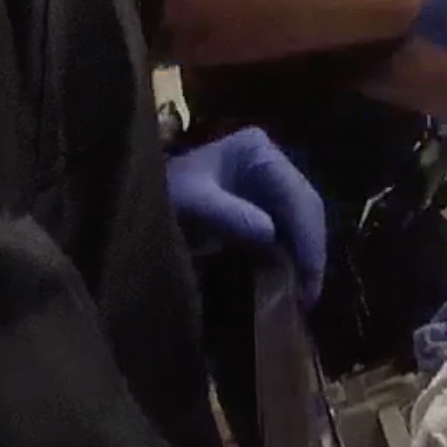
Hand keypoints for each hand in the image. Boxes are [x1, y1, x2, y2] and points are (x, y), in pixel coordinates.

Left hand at [166, 127, 326, 304]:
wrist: (135, 202)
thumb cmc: (162, 194)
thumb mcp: (189, 202)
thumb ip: (227, 214)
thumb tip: (270, 233)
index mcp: (258, 150)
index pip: (297, 196)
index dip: (308, 239)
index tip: (307, 279)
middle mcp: (272, 160)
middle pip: (307, 208)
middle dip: (311, 251)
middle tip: (309, 295)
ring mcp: (269, 181)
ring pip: (303, 221)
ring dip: (305, 257)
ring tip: (303, 294)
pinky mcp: (262, 202)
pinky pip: (288, 229)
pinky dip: (292, 255)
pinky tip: (290, 279)